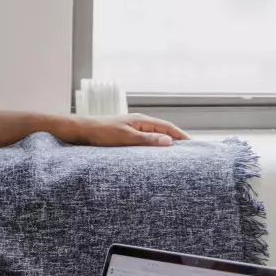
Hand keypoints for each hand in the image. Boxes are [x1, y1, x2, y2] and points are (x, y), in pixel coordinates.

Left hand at [74, 114, 189, 147]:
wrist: (83, 130)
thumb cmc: (102, 132)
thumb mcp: (126, 137)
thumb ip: (147, 140)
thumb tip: (168, 141)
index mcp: (142, 120)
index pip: (167, 127)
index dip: (180, 135)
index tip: (192, 144)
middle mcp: (139, 122)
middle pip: (162, 131)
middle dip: (175, 140)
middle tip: (187, 152)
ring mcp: (133, 128)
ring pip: (154, 136)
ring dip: (164, 144)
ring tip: (174, 156)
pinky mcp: (126, 135)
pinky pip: (145, 140)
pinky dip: (153, 146)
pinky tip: (154, 155)